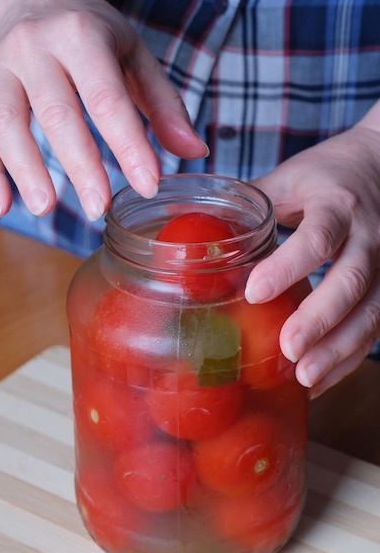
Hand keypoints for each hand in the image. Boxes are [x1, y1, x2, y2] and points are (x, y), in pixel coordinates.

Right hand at [0, 0, 207, 219]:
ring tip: (46, 210)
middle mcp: (35, 45)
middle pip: (55, 112)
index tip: (147, 184)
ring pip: (5, 122)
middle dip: (79, 165)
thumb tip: (195, 151)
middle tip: (99, 207)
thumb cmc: (92, 33)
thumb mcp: (135, 57)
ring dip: (25, 170)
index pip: (106, 97)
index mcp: (82, 35)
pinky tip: (3, 206)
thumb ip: (164, 106)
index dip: (128, 144)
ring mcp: (0, 66)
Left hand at [247, 119, 379, 396]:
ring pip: (370, 312)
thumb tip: (190, 222)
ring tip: (305, 378)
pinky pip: (374, 327)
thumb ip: (250, 202)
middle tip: (288, 349)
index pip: (317, 238)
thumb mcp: (290, 179)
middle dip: (320, 319)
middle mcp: (368, 236)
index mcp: (336, 206)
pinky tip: (321, 379)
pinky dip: (348, 357)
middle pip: (351, 282)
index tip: (254, 292)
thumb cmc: (328, 173)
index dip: (288, 266)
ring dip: (338, 349)